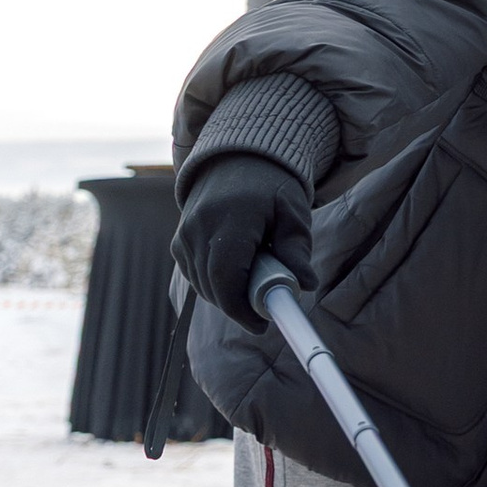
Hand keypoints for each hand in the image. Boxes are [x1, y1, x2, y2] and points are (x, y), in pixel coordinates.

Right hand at [173, 152, 314, 327]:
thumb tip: (307, 285)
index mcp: (231, 219)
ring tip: (254, 280)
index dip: (241, 310)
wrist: (236, 161)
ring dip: (227, 295)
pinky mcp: (178, 241)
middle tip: (264, 309)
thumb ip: (297, 248)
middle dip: (239, 306)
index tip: (262, 325)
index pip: (226, 278)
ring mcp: (184, 235)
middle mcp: (199, 228)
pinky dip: (214, 283)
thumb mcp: (292, 212)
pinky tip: (236, 271)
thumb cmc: (271, 187)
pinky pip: (194, 276)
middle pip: (213, 288)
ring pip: (202, 286)